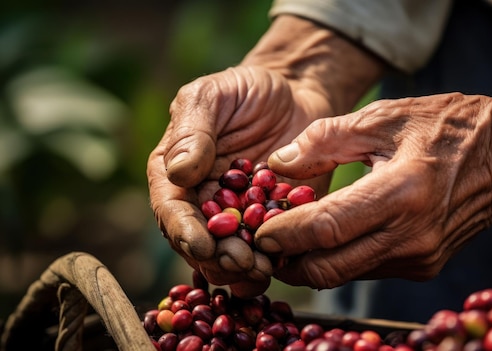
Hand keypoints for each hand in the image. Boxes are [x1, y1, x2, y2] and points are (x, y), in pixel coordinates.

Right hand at [147, 66, 333, 296]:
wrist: (295, 93)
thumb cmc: (247, 89)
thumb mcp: (213, 96)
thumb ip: (192, 131)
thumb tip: (178, 172)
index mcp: (177, 174)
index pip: (172, 210)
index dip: (184, 232)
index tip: (202, 246)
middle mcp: (204, 203)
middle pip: (200, 244)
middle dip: (217, 259)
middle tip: (240, 261)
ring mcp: (240, 217)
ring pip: (232, 256)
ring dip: (243, 269)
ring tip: (262, 268)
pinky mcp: (275, 223)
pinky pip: (271, 250)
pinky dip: (275, 261)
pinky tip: (284, 263)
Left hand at [254, 93, 491, 288]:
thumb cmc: (449, 127)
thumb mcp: (385, 117)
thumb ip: (325, 140)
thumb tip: (276, 165)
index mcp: (402, 192)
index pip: (325, 228)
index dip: (283, 234)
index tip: (255, 230)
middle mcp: (412, 236)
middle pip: (328, 268)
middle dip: (287, 262)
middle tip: (261, 243)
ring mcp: (420, 257)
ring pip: (345, 274)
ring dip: (310, 263)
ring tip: (288, 238)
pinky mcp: (424, 266)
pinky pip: (367, 269)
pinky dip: (339, 258)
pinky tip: (327, 238)